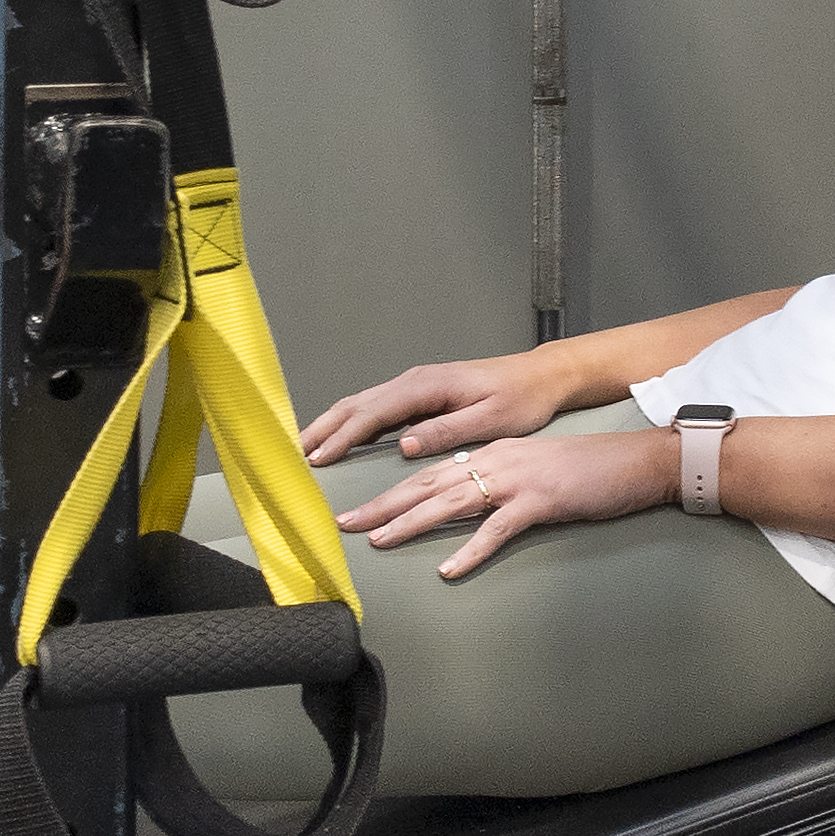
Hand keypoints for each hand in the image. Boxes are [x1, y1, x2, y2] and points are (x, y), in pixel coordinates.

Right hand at [301, 349, 571, 468]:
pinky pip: (377, 407)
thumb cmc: (520, 400)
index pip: (373, 413)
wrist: (539, 377)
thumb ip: (446, 432)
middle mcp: (415, 381)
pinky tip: (340, 438)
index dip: (342, 436)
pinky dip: (352, 422)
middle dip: (323, 429)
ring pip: (362, 403)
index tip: (318, 458)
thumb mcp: (489, 421)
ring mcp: (415, 385)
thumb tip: (403, 444)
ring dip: (332, 425)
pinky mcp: (420, 393)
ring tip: (306, 448)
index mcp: (427, 386)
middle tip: (294, 455)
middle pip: (357, 404)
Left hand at [337, 425, 674, 577]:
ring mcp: (517, 481)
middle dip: (384, 505)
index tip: (358, 511)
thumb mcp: (532, 471)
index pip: (430, 474)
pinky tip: (450, 569)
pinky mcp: (541, 502)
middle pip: (427, 485)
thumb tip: (466, 502)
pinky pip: (499, 529)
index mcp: (491, 455)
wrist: (634, 461)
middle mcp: (496, 462)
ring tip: (380, 542)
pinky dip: (472, 550)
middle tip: (347, 525)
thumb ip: (497, 483)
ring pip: (452, 501)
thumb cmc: (586, 471)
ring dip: (413, 522)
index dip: (391, 493)